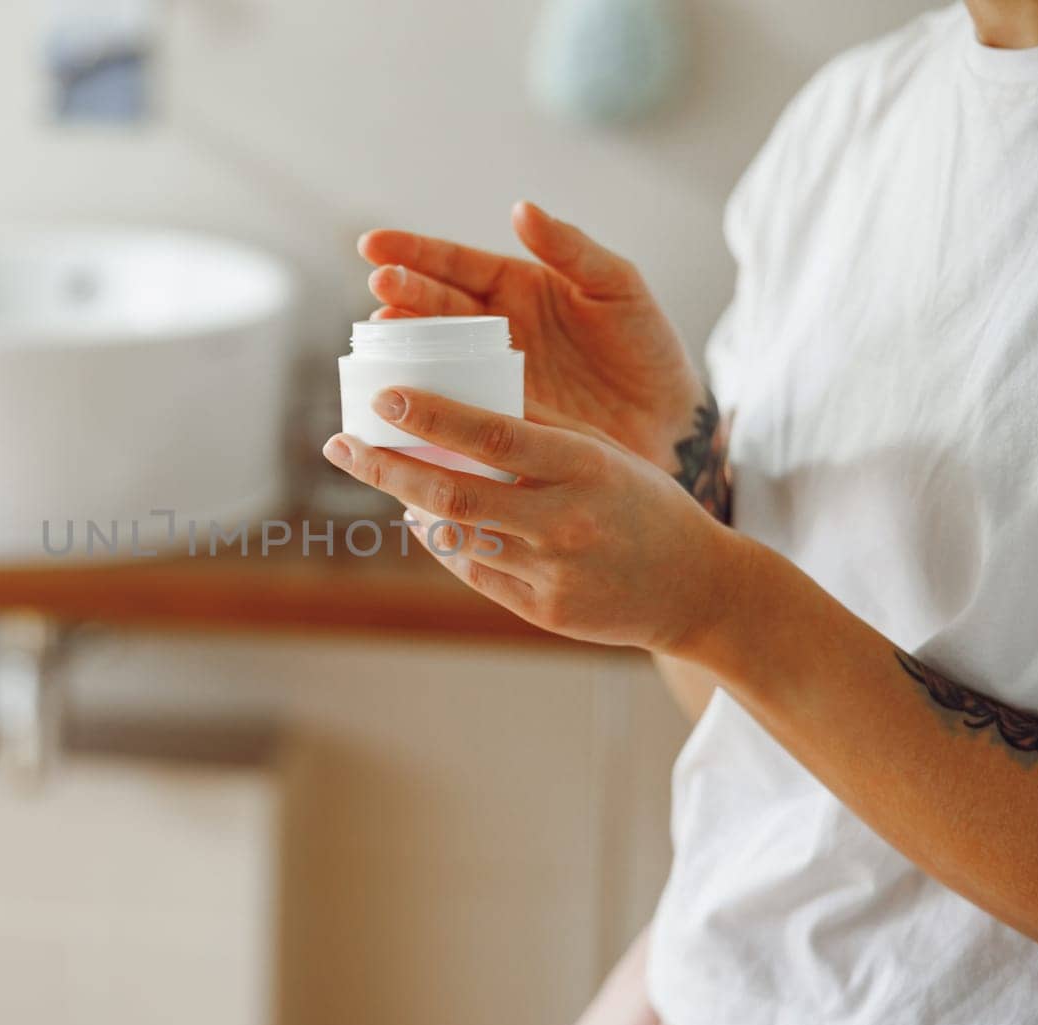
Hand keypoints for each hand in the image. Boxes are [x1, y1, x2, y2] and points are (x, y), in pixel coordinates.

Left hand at [321, 388, 747, 650]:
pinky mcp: (543, 613)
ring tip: (375, 469)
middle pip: (452, 494)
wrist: (697, 589)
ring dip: (406, 502)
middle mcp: (565, 522)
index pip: (493, 436)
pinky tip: (420, 516)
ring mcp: (552, 574)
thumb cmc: (643, 503)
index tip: (383, 399)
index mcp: (585, 468)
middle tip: (340, 443)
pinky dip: (440, 540)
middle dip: (385, 467)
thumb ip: (537, 428)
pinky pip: (473, 571)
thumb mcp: (602, 451)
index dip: (431, 417)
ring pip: (454, 537)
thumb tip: (454, 399)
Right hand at [359, 202, 702, 472]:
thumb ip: (572, 250)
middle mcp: (491, 329)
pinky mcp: (494, 419)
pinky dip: (422, 399)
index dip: (414, 253)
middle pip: (434, 306)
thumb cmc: (646, 347)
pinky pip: (450, 405)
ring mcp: (488, 375)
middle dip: (402, 292)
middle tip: (379, 285)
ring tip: (381, 333)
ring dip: (402, 343)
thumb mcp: (618, 288)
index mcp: (515, 287)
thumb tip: (522, 209)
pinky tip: (400, 393)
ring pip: (433, 353)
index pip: (456, 264)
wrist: (667, 422)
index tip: (374, 246)